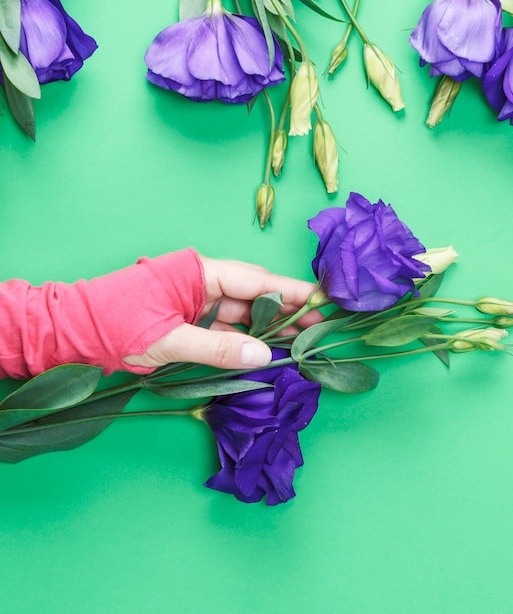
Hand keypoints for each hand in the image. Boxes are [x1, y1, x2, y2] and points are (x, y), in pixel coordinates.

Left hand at [123, 255, 321, 369]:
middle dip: (286, 310)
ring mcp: (197, 301)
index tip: (322, 300)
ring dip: (267, 327)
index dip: (292, 291)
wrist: (75, 332)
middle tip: (317, 328)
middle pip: (255, 293)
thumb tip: (263, 356)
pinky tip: (264, 350)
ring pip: (242, 311)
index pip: (257, 280)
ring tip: (299, 342)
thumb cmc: (116, 325)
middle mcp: (203, 282)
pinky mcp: (190, 319)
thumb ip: (218, 348)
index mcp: (201, 272)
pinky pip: (225, 326)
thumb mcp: (169, 340)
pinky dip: (244, 338)